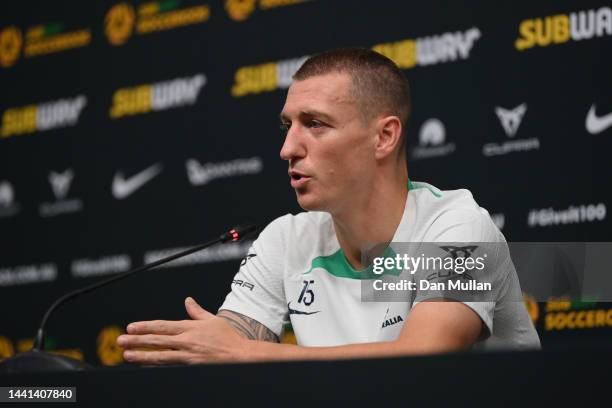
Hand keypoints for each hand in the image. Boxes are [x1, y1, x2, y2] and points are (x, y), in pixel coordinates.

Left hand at [116, 297, 247, 364]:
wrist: (240, 355)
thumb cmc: (227, 338)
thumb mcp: (212, 320)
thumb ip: (197, 311)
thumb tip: (188, 300)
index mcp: (190, 328)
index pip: (163, 326)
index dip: (146, 327)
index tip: (132, 327)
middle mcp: (187, 341)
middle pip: (157, 340)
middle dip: (137, 340)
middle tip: (121, 340)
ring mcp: (188, 355)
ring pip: (160, 355)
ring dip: (142, 355)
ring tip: (127, 355)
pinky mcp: (191, 366)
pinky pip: (170, 366)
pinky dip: (157, 366)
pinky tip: (146, 366)